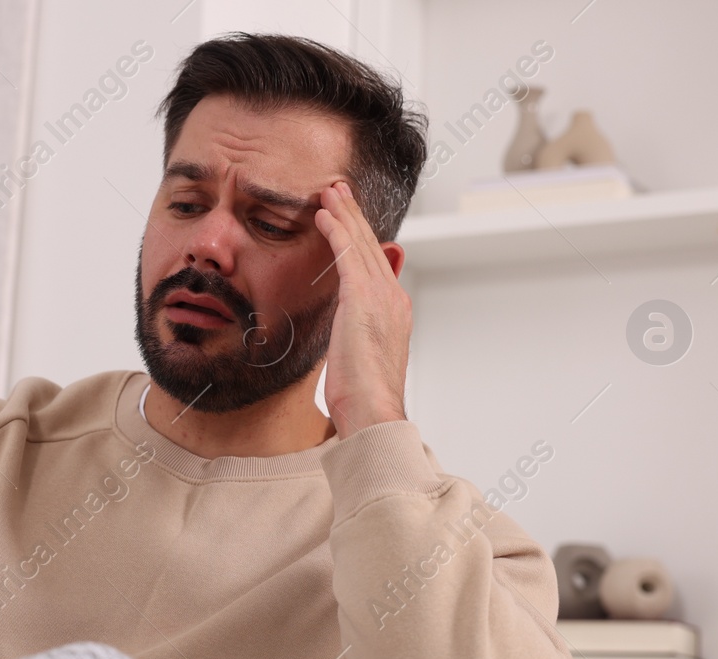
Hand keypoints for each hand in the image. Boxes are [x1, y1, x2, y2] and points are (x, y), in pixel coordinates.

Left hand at [312, 180, 410, 436]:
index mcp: (394, 311)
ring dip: (344, 213)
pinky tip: (324, 214)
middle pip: (371, 246)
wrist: (373, 410)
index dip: (360, 239)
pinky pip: (348, 254)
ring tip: (330, 191)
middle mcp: (392, 297)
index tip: (347, 220)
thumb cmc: (362, 397)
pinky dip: (337, 230)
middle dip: (354, 216)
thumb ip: (354, 334)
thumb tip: (347, 326)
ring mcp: (381, 296)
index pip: (375, 264)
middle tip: (339, 190)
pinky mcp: (363, 298)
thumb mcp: (358, 358)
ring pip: (361, 243)